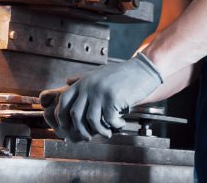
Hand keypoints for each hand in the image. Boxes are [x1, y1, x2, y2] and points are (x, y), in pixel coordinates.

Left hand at [39, 54, 162, 141]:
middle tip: (88, 137)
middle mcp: (89, 86)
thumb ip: (83, 79)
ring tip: (107, 133)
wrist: (143, 70)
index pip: (63, 101)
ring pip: (91, 120)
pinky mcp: (112, 97)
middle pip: (75, 114)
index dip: (62, 117)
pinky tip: (121, 123)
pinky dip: (115, 125)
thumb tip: (67, 81)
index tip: (68, 128)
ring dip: (99, 131)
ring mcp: (100, 91)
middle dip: (80, 130)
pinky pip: (108, 119)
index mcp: (83, 82)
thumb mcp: (99, 73)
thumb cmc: (122, 74)